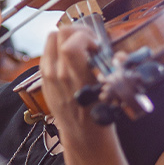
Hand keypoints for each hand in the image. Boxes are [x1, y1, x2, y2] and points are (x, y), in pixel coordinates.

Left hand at [39, 23, 110, 145]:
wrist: (82, 133)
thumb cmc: (99, 113)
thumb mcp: (112, 91)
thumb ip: (117, 68)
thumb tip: (120, 55)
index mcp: (76, 77)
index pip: (72, 43)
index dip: (86, 36)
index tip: (96, 44)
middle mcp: (58, 74)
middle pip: (59, 33)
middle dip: (77, 31)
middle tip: (89, 40)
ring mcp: (48, 75)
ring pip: (50, 39)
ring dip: (66, 37)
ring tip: (79, 45)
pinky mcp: (43, 77)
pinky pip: (47, 51)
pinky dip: (58, 47)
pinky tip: (70, 57)